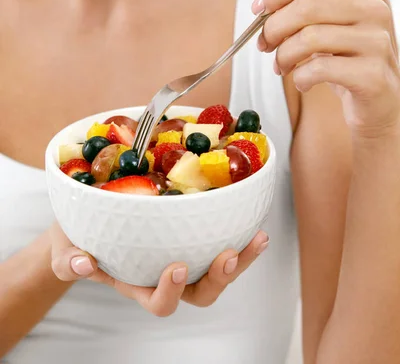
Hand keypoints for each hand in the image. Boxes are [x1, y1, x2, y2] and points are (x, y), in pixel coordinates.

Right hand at [50, 223, 268, 315]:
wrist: (88, 222)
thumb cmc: (77, 240)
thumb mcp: (67, 250)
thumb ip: (70, 260)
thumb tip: (82, 263)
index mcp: (138, 284)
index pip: (159, 302)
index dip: (171, 292)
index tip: (177, 266)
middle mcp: (165, 275)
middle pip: (201, 293)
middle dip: (219, 279)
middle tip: (227, 254)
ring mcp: (182, 253)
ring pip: (218, 270)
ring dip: (240, 258)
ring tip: (258, 238)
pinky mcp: (191, 233)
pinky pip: (218, 239)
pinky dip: (236, 230)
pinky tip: (250, 215)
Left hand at [252, 0, 399, 137]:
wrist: (377, 100)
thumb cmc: (344, 57)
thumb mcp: (323, 19)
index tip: (257, 8)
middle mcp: (372, 10)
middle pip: (307, 6)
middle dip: (274, 27)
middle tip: (264, 44)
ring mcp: (376, 42)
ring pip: (310, 38)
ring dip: (284, 55)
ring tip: (281, 66)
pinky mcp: (373, 75)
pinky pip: (321, 69)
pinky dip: (301, 77)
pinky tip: (301, 81)